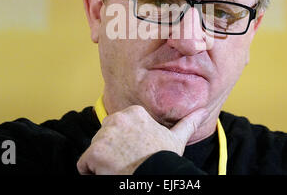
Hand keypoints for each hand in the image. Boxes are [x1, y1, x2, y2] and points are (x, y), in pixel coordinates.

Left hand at [76, 105, 208, 174]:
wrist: (157, 176)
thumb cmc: (164, 159)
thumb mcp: (176, 139)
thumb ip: (187, 123)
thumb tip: (203, 111)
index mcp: (134, 112)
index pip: (117, 127)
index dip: (124, 144)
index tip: (134, 153)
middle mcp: (117, 118)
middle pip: (104, 137)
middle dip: (112, 151)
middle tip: (128, 163)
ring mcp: (105, 135)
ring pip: (94, 150)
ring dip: (102, 162)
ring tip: (120, 169)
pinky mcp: (94, 152)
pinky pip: (83, 165)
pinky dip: (91, 173)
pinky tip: (109, 175)